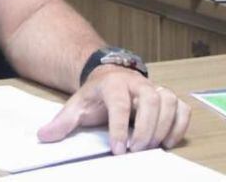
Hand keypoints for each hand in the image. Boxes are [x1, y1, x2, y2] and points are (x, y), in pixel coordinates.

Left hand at [36, 66, 190, 154]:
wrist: (110, 77)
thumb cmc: (96, 95)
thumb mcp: (77, 105)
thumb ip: (62, 122)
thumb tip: (43, 136)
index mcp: (113, 84)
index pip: (119, 103)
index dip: (119, 127)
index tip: (118, 149)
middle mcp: (137, 83)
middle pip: (150, 99)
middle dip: (146, 127)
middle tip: (137, 149)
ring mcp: (155, 89)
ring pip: (169, 101)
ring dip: (163, 126)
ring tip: (152, 147)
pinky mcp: (167, 97)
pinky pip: (182, 108)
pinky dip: (179, 125)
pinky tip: (168, 142)